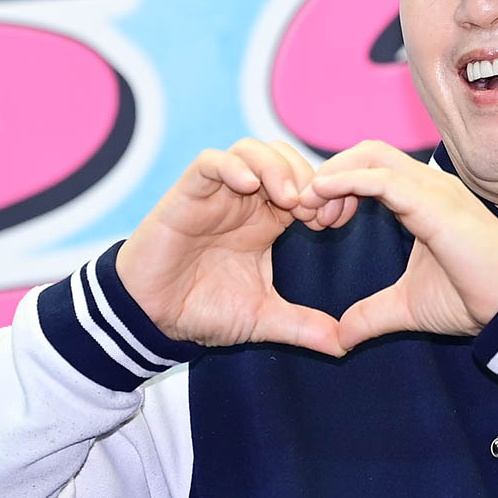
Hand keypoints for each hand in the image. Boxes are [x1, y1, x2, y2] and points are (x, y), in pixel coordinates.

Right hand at [116, 139, 356, 355]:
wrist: (153, 318)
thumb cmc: (203, 310)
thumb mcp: (263, 318)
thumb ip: (303, 326)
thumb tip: (345, 346)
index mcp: (268, 220)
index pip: (306, 184)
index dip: (327, 194)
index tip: (334, 221)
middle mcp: (245, 200)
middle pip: (285, 157)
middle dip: (306, 176)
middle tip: (313, 210)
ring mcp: (217, 193)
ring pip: (252, 150)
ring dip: (276, 166)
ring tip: (287, 199)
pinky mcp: (187, 193)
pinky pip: (211, 162)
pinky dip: (233, 166)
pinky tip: (249, 187)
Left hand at [301, 140, 497, 349]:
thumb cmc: (474, 299)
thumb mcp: (407, 307)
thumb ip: (371, 315)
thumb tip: (339, 339)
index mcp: (423, 199)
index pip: (370, 167)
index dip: (336, 184)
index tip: (314, 221)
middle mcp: (429, 185)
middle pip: (366, 151)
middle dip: (328, 174)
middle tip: (306, 213)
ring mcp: (434, 189)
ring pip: (371, 155)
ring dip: (332, 176)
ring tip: (310, 208)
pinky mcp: (435, 203)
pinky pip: (382, 178)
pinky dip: (347, 181)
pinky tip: (322, 195)